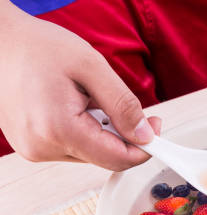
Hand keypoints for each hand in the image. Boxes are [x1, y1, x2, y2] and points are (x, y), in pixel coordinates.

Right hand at [0, 2, 159, 170]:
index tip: (157, 128)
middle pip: (106, 158)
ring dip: (103, 132)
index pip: (118, 159)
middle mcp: (42, 148)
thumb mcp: (92, 67)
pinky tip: (75, 106)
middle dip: (125, 135)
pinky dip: (85, 131)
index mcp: (59, 130)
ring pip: (91, 154)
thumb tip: (146, 136)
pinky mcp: (31, 146)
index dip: (146, 147)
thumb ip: (123, 105)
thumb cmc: (38, 47)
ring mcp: (34, 150)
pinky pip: (73, 147)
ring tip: (88, 99)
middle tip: (125, 105)